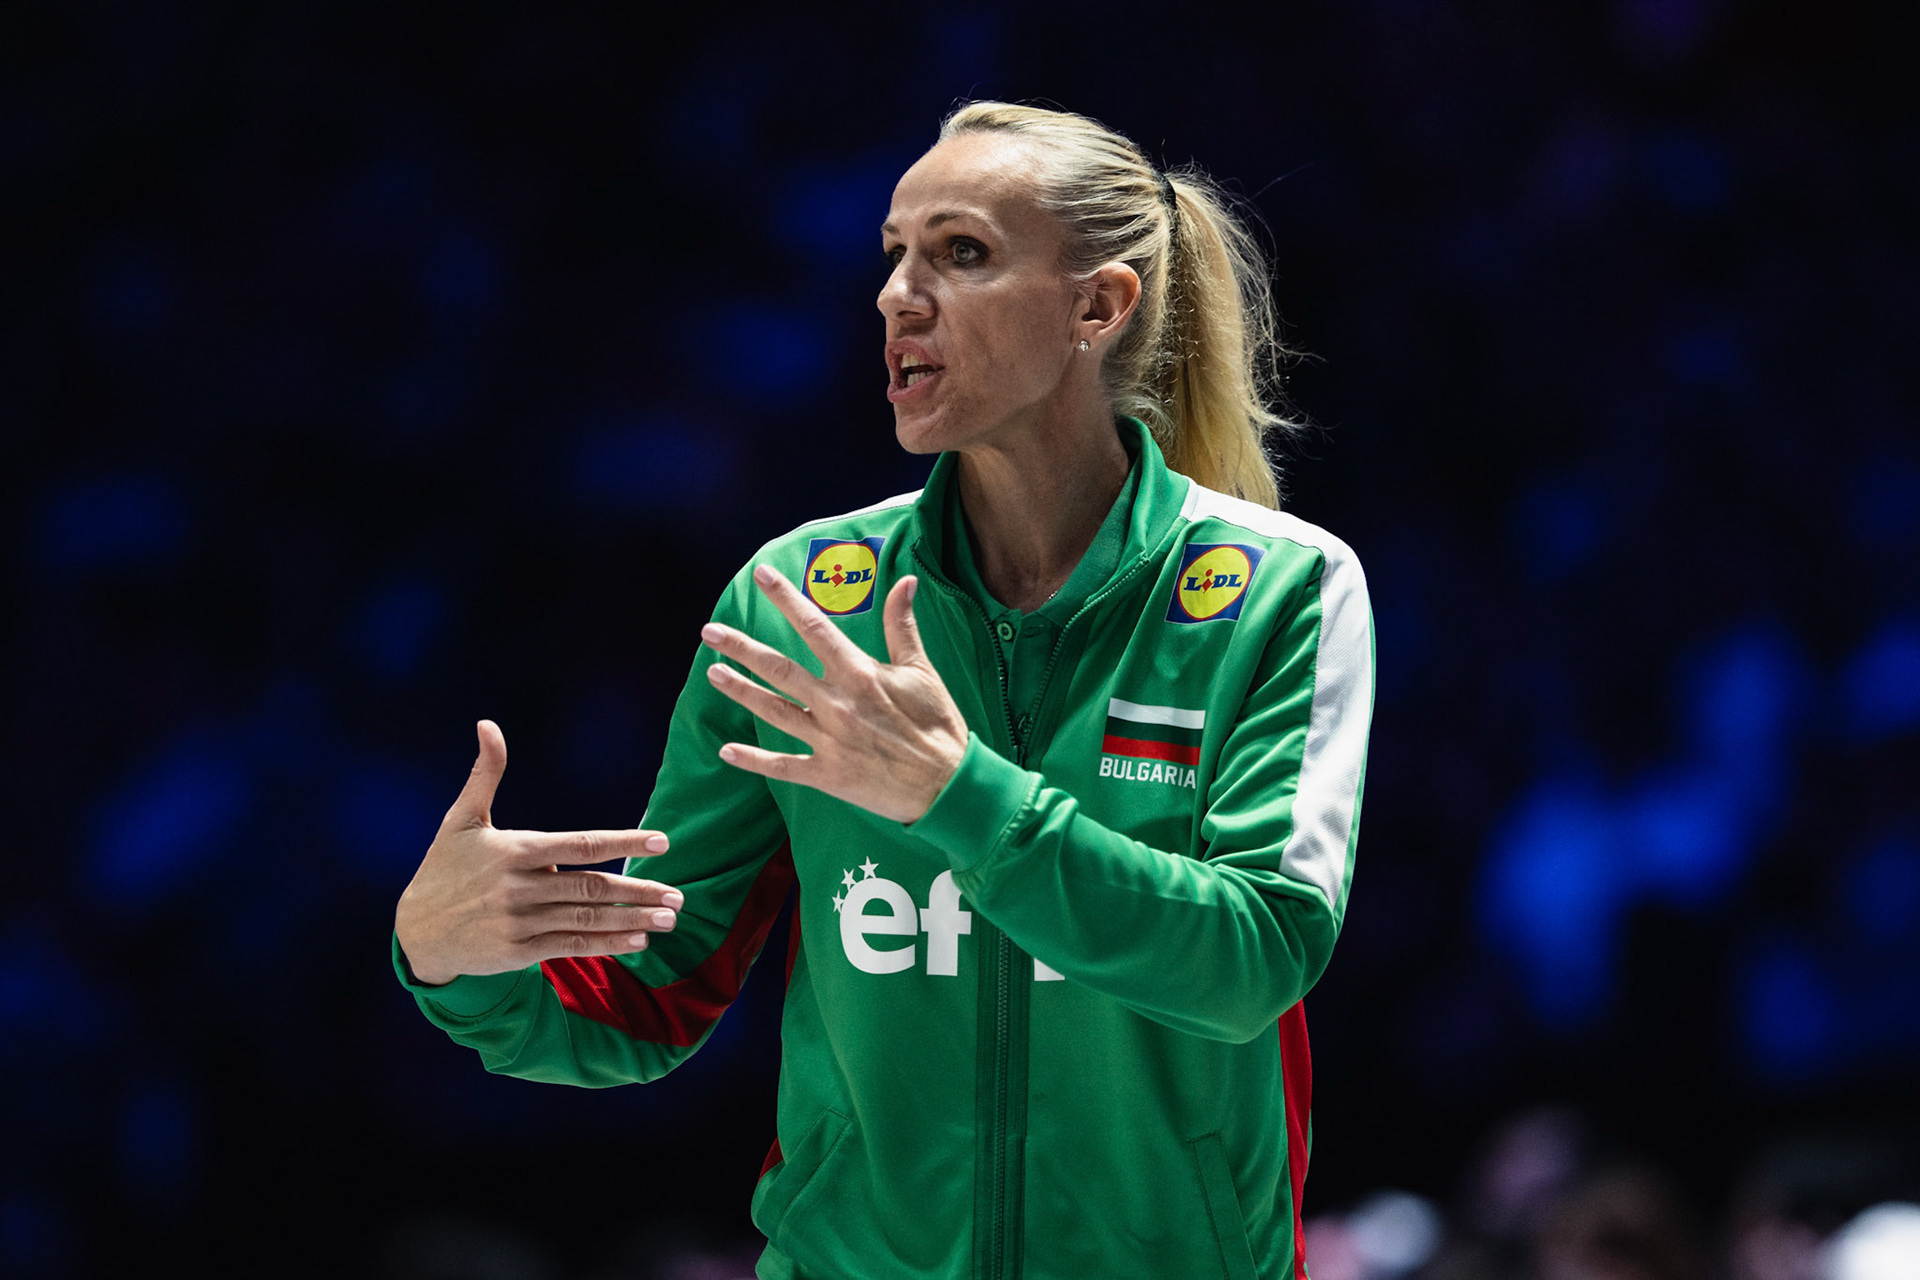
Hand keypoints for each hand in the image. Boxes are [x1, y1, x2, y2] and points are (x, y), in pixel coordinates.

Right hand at [394, 720, 683, 986]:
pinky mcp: (519, 952)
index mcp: (514, 850)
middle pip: (592, 887)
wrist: (415, 931)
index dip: (624, 841)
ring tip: (669, 917)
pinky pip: (572, 946)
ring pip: (587, 919)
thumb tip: (487, 724)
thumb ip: (485, 773)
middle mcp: (520, 887)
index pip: (580, 844)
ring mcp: (520, 922)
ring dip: (633, 919)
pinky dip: (607, 944)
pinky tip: (638, 939)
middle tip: (679, 894)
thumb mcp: (461, 819)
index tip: (662, 840)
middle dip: (639, 890)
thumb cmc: (444, 867)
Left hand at [702, 565, 968, 823]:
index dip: (786, 599)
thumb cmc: (938, 726)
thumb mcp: (922, 671)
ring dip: (741, 691)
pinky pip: (782, 766)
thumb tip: (905, 581)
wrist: (948, 786)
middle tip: (710, 632)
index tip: (762, 576)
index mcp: (859, 674)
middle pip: (779, 669)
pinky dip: (753, 759)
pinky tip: (726, 750)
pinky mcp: (827, 775)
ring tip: (713, 674)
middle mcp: (837, 704)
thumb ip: (903, 626)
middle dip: (742, 648)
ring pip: (773, 711)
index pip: (814, 627)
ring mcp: (828, 741)